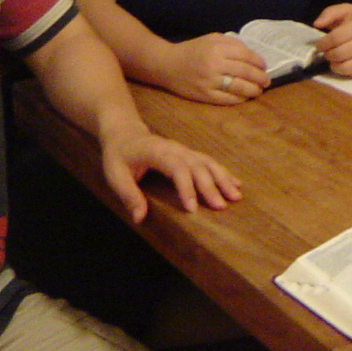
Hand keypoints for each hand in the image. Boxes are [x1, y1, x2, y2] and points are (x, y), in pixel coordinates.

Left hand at [98, 125, 243, 222]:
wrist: (125, 132)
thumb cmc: (119, 155)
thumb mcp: (115, 175)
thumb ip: (128, 195)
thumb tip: (140, 218)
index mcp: (157, 152)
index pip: (177, 168)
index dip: (186, 187)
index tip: (193, 208)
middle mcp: (175, 149)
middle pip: (197, 166)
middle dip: (211, 186)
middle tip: (222, 206)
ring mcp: (184, 150)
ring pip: (208, 162)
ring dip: (223, 178)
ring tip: (236, 196)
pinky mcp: (189, 153)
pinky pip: (209, 161)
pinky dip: (223, 172)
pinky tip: (235, 183)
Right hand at [163, 33, 270, 104]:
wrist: (166, 65)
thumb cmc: (192, 50)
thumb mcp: (211, 39)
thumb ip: (232, 43)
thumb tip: (252, 55)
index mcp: (217, 48)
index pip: (246, 56)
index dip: (259, 62)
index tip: (264, 66)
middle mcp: (214, 64)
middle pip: (245, 72)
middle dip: (260, 77)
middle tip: (267, 81)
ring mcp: (209, 81)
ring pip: (238, 87)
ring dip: (253, 90)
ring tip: (259, 90)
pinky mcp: (204, 95)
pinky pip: (227, 99)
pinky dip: (239, 99)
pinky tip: (245, 97)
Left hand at [314, 3, 351, 76]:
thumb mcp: (347, 9)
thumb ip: (329, 13)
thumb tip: (316, 25)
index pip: (335, 38)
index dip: (323, 43)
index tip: (319, 44)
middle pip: (339, 53)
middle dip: (328, 53)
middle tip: (327, 51)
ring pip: (346, 67)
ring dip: (335, 64)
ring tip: (335, 57)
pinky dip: (345, 70)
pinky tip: (345, 62)